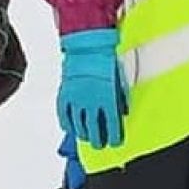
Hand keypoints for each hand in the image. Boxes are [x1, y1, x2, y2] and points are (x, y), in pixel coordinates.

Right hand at [57, 28, 128, 148]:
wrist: (87, 44)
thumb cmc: (106, 58)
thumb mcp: (120, 78)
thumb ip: (121, 97)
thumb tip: (124, 112)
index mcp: (107, 98)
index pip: (112, 125)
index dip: (114, 136)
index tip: (116, 142)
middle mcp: (91, 102)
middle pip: (94, 129)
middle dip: (99, 140)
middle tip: (101, 144)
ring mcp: (76, 99)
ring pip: (78, 125)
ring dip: (84, 134)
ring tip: (87, 138)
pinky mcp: (64, 94)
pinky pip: (64, 115)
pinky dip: (67, 124)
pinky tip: (70, 128)